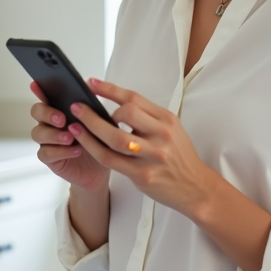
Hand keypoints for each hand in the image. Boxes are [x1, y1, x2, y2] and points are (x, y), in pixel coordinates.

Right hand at [28, 81, 108, 193]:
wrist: (101, 168)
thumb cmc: (98, 142)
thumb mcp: (100, 122)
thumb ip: (91, 106)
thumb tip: (90, 87)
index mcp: (61, 110)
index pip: (47, 97)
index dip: (40, 90)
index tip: (37, 85)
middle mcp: (51, 124)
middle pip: (37, 112)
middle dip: (48, 113)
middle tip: (62, 119)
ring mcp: (48, 141)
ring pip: (38, 133)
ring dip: (54, 134)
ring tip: (70, 137)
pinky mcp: (50, 157)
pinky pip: (45, 152)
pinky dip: (60, 151)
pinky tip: (75, 150)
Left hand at [67, 78, 213, 217]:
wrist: (195, 186)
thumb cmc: (179, 157)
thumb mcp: (171, 129)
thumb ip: (147, 118)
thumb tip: (116, 106)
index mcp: (167, 119)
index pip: (134, 98)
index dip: (109, 89)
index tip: (91, 83)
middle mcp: (161, 135)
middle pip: (125, 114)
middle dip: (97, 111)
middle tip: (78, 107)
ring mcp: (152, 156)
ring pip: (114, 138)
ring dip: (90, 128)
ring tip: (75, 123)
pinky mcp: (143, 175)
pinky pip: (111, 159)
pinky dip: (93, 148)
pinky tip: (84, 142)